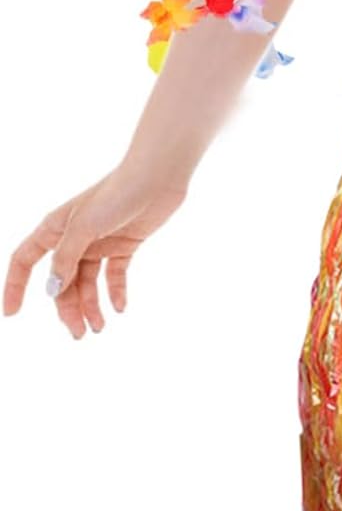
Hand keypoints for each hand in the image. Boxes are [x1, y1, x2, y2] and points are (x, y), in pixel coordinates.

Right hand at [3, 162, 190, 337]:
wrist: (158, 177)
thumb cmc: (117, 194)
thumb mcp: (84, 227)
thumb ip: (66, 259)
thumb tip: (51, 290)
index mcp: (56, 228)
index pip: (26, 260)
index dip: (16, 285)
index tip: (12, 313)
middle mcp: (74, 237)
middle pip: (62, 280)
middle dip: (67, 307)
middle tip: (79, 333)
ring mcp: (100, 241)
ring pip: (88, 281)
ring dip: (92, 305)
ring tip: (99, 328)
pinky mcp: (125, 244)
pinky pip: (115, 274)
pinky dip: (116, 292)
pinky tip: (120, 308)